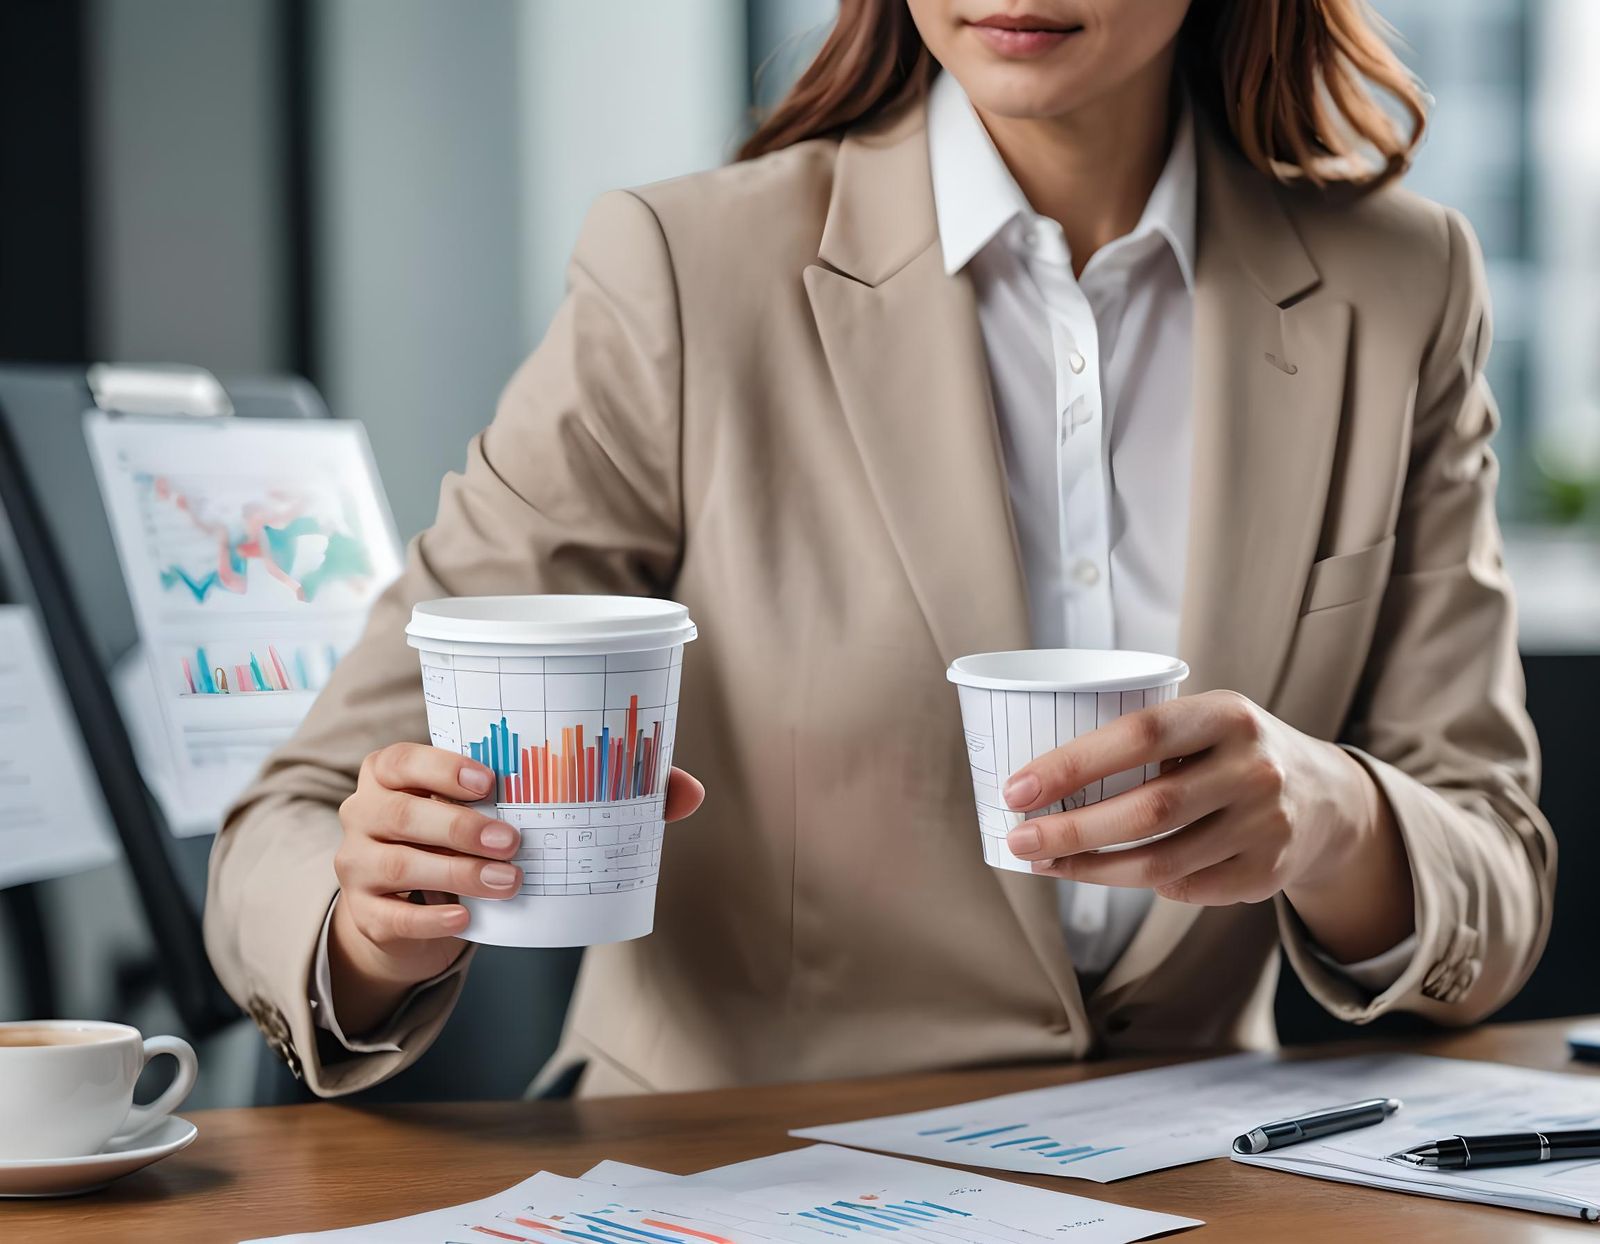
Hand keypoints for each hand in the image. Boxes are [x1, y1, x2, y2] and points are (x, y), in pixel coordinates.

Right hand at [329, 742, 704, 1033]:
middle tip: (514, 841)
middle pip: (400, 812)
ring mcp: (359, 864)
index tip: (491, 778)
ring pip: (396, 862)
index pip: (404, 758)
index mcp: (397, 771)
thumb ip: (596, 795)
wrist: (411, 907)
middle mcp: (367, 811)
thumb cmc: (473, 839)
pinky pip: (390, 914)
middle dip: (459, 825)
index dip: (441, 765)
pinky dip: (431, 916)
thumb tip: (687, 792)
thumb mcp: (516, 811)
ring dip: (455, 871)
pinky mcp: (366, 913)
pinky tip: (468, 920)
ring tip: (509, 880)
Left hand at [999, 690, 1412, 961]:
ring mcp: (1266, 825)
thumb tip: (1040, 778)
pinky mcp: (1269, 872)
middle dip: (1070, 831)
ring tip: (1047, 863)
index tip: (1018, 787)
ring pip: (1160, 862)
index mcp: (1227, 714)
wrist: (1326, 797)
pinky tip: (1113, 872)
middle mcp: (1253, 768)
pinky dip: (1142, 884)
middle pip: (1147, 811)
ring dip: (1092, 869)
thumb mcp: (1204, 721)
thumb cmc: (1232, 752)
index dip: (1073, 764)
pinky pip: (1185, 889)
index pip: (1139, 735)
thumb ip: (1144, 739)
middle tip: (1020, 838)